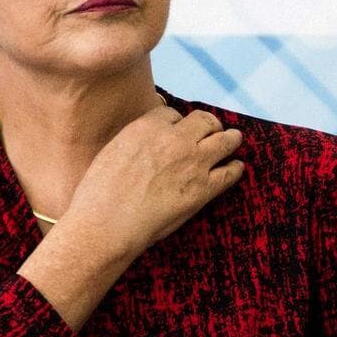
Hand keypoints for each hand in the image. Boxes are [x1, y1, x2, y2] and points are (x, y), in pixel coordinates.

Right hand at [63, 104, 245, 257]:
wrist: (107, 222)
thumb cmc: (100, 192)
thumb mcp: (113, 150)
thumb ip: (135, 140)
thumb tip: (144, 141)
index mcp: (148, 125)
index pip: (172, 113)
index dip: (177, 122)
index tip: (179, 130)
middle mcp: (175, 138)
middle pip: (203, 120)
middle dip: (208, 124)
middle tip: (211, 130)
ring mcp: (193, 162)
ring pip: (224, 140)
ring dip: (230, 138)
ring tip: (234, 139)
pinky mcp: (203, 188)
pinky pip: (229, 172)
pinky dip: (235, 168)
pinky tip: (236, 167)